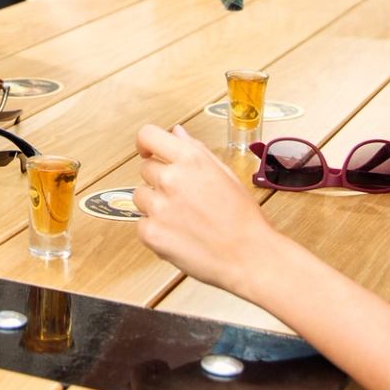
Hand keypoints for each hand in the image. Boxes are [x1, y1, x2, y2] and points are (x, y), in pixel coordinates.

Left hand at [132, 123, 270, 298]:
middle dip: (160, 180)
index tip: (149, 152)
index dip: (146, 144)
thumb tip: (177, 133)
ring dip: (155, 204)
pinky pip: (141, 223)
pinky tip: (179, 235)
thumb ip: (196, 151)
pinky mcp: (151, 233)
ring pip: (140, 196)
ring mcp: (158, 207)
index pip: (148, 136)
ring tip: (183, 218)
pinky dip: (155, 230)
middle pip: (145, 169)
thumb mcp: (225, 174)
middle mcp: (171, 179)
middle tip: (184, 198)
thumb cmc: (242, 218)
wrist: (248, 257)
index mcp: (190, 160)